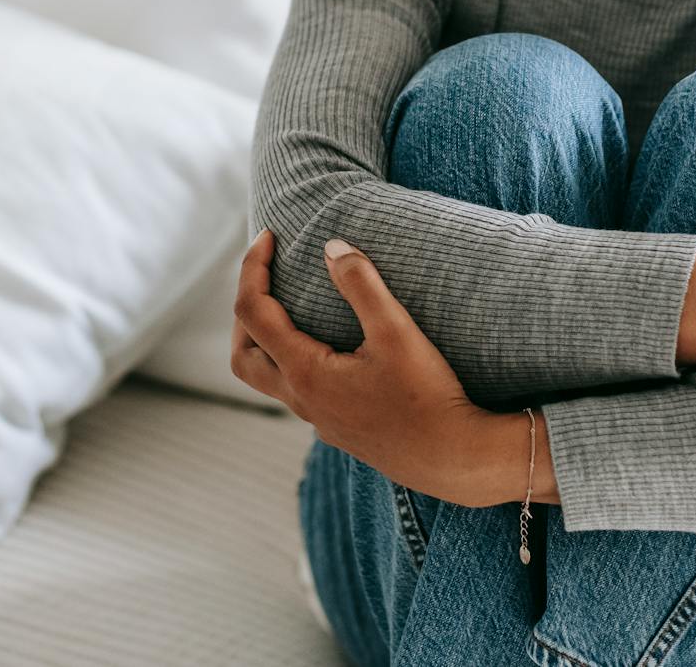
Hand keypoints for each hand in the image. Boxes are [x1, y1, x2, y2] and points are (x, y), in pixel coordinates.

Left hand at [231, 229, 493, 505]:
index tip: (269, 236)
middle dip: (245, 310)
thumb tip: (331, 247)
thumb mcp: (396, 331)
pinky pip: (295, 391)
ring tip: (287, 306)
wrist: (453, 459)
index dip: (253, 268)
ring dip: (264, 339)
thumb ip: (361, 284)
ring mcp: (318, 419)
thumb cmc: (426, 396)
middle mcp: (301, 400)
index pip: (252, 312)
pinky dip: (291, 359)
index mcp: (305, 372)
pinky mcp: (338, 428)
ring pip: (266, 378)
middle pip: (243, 354)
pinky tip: (326, 346)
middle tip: (266, 274)